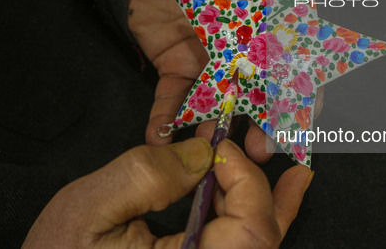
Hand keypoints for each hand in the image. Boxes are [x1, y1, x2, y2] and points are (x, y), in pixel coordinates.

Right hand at [23, 138, 313, 247]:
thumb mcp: (90, 208)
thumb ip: (148, 174)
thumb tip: (203, 153)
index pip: (250, 228)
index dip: (246, 179)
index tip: (217, 146)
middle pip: (262, 238)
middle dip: (267, 190)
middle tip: (262, 149)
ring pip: (257, 245)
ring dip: (271, 204)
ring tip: (294, 175)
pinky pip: (240, 248)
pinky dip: (256, 220)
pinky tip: (274, 197)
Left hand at [130, 0, 331, 161]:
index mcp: (270, 16)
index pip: (295, 55)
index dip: (302, 85)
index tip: (303, 114)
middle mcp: (247, 45)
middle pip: (264, 90)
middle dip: (265, 122)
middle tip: (259, 150)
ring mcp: (212, 59)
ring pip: (225, 101)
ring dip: (220, 128)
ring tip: (211, 151)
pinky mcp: (178, 65)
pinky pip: (175, 96)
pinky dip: (167, 117)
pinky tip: (158, 136)